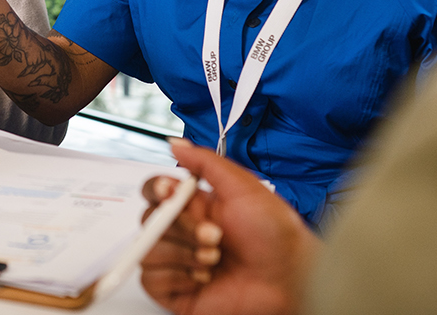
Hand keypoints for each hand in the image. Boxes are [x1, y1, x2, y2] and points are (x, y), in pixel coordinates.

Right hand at [139, 139, 317, 314]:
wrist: (289, 281)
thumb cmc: (277, 237)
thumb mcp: (244, 188)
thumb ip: (206, 163)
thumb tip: (177, 145)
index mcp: (198, 207)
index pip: (158, 192)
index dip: (157, 190)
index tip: (172, 192)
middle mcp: (186, 233)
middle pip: (150, 220)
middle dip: (181, 227)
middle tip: (214, 234)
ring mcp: (180, 262)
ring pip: (148, 249)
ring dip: (182, 253)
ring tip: (213, 258)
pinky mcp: (177, 291)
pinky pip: (152, 280)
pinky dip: (176, 277)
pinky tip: (203, 278)